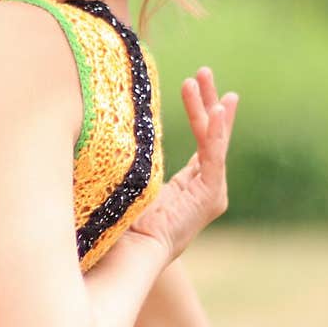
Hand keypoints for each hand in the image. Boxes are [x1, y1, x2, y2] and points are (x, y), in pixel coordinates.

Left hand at [126, 67, 238, 264]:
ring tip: (202, 79)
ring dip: (208, 108)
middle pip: (213, 136)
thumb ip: (138, 164)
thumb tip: (110, 135)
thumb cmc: (127, 225)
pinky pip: (214, 156)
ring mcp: (212, 193)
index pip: (203, 141)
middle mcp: (206, 188)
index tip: (195, 85)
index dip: (200, 113)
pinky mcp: (210, 197)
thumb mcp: (135, 185)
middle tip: (204, 72)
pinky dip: (216, 132)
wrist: (131, 254)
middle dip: (209, 102)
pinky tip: (217, 109)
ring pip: (214, 141)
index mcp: (192, 186)